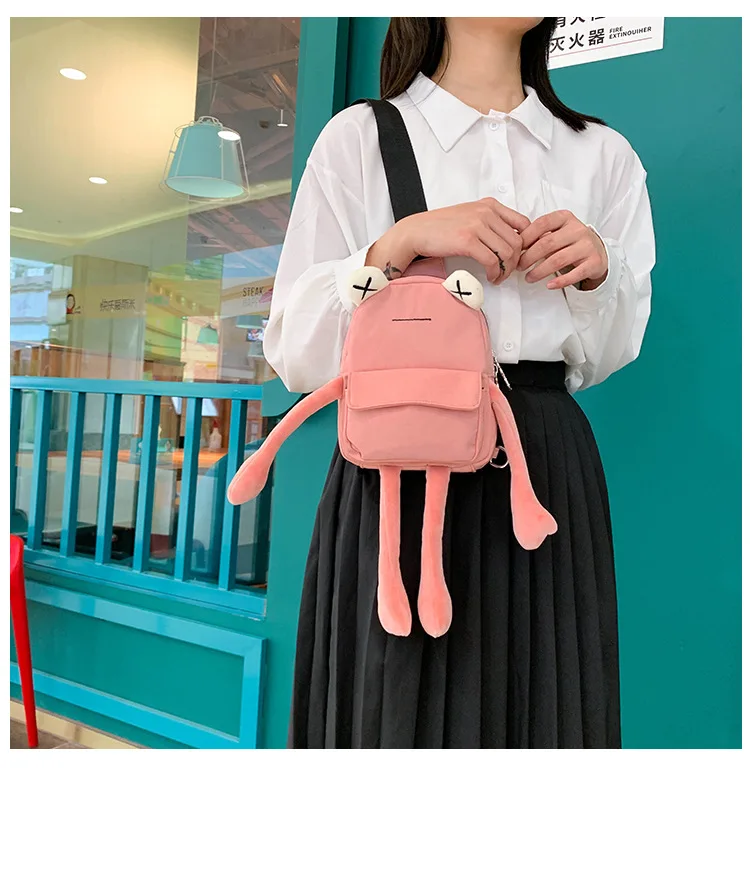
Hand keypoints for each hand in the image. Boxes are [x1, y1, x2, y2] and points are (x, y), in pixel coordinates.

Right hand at [366, 198, 529, 284]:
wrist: (417, 231)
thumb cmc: (441, 227)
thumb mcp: (470, 215)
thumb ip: (490, 222)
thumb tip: (509, 240)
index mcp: (489, 205)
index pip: (523, 223)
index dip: (526, 243)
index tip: (518, 256)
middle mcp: (486, 212)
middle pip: (517, 241)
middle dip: (516, 261)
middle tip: (508, 271)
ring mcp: (477, 225)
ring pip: (507, 252)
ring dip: (506, 269)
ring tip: (498, 276)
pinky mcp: (468, 241)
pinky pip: (492, 261)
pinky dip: (495, 273)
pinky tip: (490, 277)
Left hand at [517, 210, 607, 289]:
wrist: (598, 252)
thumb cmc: (570, 242)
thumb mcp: (557, 232)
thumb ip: (539, 235)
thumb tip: (514, 245)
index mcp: (565, 218)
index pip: (542, 223)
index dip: (526, 237)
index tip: (516, 250)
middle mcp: (578, 230)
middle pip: (547, 243)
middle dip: (529, 257)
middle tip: (519, 266)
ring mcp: (587, 246)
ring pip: (558, 260)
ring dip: (539, 271)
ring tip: (529, 278)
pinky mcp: (594, 262)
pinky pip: (574, 274)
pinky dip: (560, 281)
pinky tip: (549, 285)